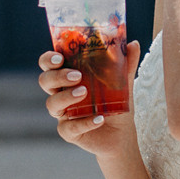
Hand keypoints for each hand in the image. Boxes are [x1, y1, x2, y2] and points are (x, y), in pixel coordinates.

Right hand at [38, 42, 140, 157]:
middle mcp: (61, 93)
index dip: (49, 59)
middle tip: (76, 75)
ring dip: (66, 97)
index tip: (59, 57)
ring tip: (84, 93)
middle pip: (45, 81)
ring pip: (52, 104)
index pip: (50, 64)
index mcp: (69, 77)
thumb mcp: (123, 83)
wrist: (122, 134)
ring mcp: (63, 113)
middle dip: (57, 76)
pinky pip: (69, 127)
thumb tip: (133, 44)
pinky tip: (99, 119)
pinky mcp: (68, 132)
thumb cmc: (116, 104)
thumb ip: (126, 64)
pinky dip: (84, 123)